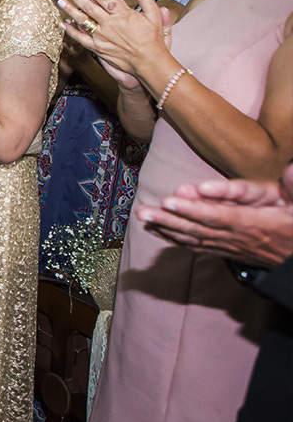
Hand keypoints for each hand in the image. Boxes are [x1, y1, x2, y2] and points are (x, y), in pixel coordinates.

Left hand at [58, 0, 166, 76]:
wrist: (148, 61)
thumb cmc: (151, 38)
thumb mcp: (153, 14)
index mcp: (122, 14)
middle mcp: (109, 24)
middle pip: (89, 7)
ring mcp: (102, 36)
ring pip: (82, 20)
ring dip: (70, 10)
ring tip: (60, 2)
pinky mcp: (98, 48)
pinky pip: (81, 38)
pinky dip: (71, 31)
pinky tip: (63, 24)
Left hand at [136, 164, 292, 267]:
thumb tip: (291, 170)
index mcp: (255, 224)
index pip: (219, 216)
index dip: (193, 209)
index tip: (170, 201)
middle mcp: (238, 237)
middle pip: (199, 228)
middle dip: (169, 219)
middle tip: (143, 211)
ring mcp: (230, 247)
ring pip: (193, 238)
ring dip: (166, 228)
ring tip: (142, 217)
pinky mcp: (227, 252)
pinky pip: (196, 246)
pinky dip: (174, 239)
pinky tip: (156, 231)